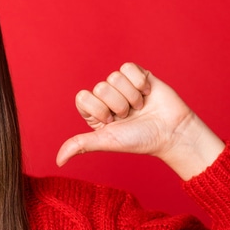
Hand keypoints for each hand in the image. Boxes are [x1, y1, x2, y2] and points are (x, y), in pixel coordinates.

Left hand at [55, 63, 224, 178]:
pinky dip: (139, 82)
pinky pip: (128, 67)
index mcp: (95, 112)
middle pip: (100, 87)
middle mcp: (106, 98)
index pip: (83, 97)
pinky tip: (147, 93)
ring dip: (131, 96)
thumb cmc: (139, 139)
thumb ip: (80, 144)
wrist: (171, 132)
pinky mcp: (138, 75)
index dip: (99, 109)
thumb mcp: (106, 141)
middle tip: (130, 116)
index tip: (112, 121)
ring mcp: (122, 85)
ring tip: (140, 107)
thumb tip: (58, 161)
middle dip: (118, 104)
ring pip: (114, 77)